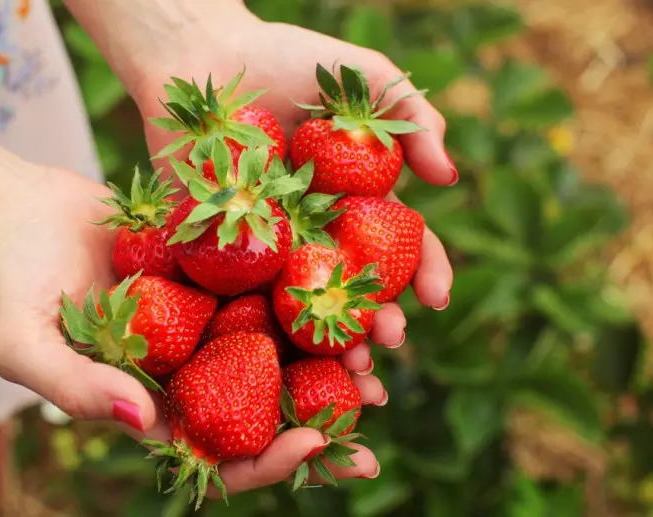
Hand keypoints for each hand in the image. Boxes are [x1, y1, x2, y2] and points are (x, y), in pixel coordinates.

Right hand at [0, 165, 387, 493]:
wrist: (22, 210)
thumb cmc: (13, 284)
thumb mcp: (23, 343)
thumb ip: (73, 387)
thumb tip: (142, 420)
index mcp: (155, 405)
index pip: (220, 454)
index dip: (270, 461)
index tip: (314, 443)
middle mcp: (192, 369)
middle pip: (268, 407)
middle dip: (327, 412)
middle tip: (375, 400)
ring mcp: (209, 320)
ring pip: (283, 346)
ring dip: (333, 349)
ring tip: (383, 340)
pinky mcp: (220, 270)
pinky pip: (272, 284)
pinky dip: (310, 287)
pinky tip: (352, 277)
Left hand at [126, 13, 453, 494]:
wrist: (202, 54)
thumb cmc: (287, 59)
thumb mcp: (363, 77)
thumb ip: (414, 118)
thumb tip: (450, 177)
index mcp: (355, 199)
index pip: (400, 245)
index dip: (423, 272)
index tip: (437, 297)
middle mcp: (317, 230)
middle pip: (356, 288)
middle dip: (380, 321)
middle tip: (391, 343)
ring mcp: (270, 245)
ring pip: (306, 307)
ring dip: (331, 343)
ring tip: (350, 367)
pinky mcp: (219, 251)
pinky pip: (244, 298)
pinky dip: (266, 333)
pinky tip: (282, 359)